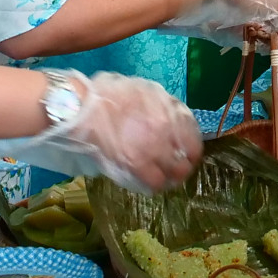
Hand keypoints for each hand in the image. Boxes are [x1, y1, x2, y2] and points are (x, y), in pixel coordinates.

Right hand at [13, 71, 202, 195]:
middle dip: (183, 168)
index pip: (193, 138)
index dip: (192, 151)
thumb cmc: (108, 94)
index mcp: (170, 112)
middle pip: (186, 160)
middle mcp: (167, 132)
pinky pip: (154, 183)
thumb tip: (170, 116)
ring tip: (164, 181)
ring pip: (174, 175)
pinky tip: (150, 186)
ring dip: (171, 179)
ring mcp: (153, 149)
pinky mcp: (135, 164)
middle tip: (176, 171)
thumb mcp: (144, 90)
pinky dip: (154, 186)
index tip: (188, 155)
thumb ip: (161, 104)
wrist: (83, 107)